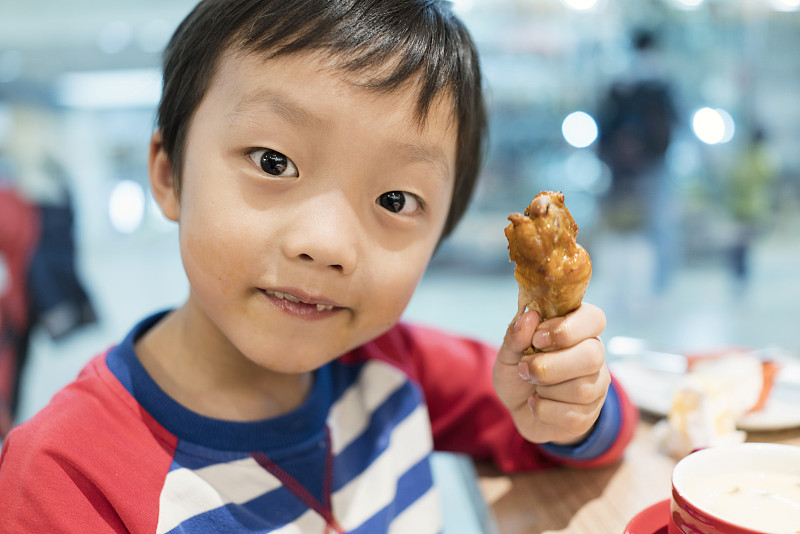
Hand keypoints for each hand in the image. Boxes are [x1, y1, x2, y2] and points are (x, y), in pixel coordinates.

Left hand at [493, 303, 608, 444]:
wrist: (518, 407)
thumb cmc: (519, 371)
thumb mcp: (509, 352)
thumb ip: (516, 336)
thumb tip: (529, 317)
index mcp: (579, 331)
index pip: (593, 319)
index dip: (565, 328)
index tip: (537, 339)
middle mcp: (595, 356)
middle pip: (592, 356)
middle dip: (551, 365)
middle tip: (526, 367)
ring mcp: (596, 387)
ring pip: (582, 389)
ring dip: (544, 388)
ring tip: (531, 384)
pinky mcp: (588, 416)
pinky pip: (572, 416)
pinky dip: (543, 410)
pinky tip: (535, 403)